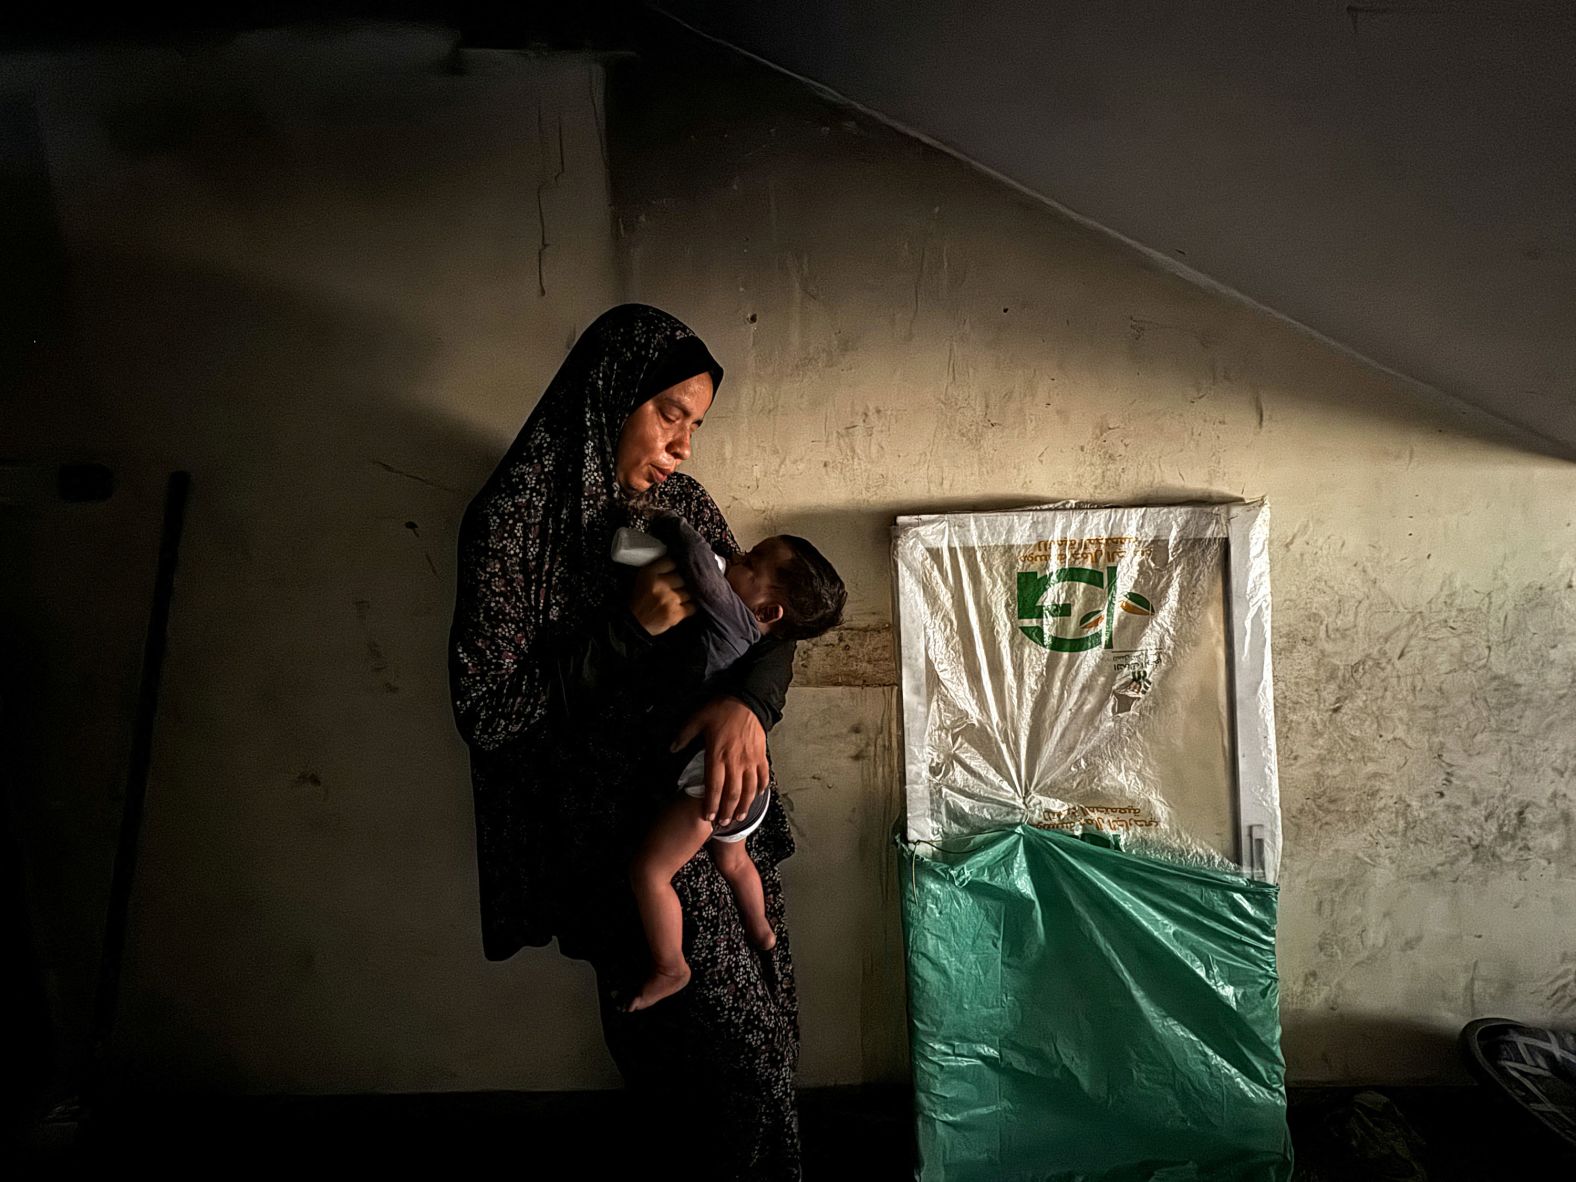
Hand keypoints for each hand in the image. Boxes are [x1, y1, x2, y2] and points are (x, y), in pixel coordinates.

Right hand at [628, 556, 692, 635]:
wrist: (634, 625)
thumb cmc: (640, 601)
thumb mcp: (643, 579)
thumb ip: (658, 570)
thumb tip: (679, 565)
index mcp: (649, 574)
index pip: (672, 562)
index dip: (674, 568)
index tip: (674, 572)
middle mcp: (660, 584)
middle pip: (682, 578)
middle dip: (679, 584)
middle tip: (675, 589)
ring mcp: (669, 599)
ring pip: (688, 592)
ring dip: (684, 597)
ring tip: (676, 600)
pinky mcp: (675, 613)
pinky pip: (692, 607)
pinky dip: (689, 608)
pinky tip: (681, 609)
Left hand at [672, 697, 767, 823]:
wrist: (747, 699)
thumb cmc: (723, 709)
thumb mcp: (697, 719)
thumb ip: (684, 736)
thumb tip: (672, 748)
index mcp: (718, 755)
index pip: (714, 787)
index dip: (711, 804)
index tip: (708, 816)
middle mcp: (735, 761)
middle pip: (732, 793)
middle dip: (727, 811)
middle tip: (723, 823)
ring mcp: (750, 760)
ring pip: (749, 789)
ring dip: (744, 805)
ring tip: (739, 816)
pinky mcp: (761, 755)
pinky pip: (763, 776)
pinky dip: (761, 788)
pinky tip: (757, 796)